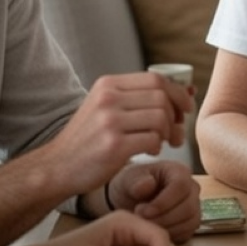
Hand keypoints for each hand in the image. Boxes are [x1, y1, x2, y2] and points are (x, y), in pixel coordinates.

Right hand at [41, 73, 195, 194]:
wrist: (57, 166)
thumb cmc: (88, 138)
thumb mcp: (106, 107)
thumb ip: (140, 98)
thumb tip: (189, 89)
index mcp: (108, 84)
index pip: (156, 79)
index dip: (178, 94)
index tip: (185, 109)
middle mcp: (108, 98)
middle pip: (162, 97)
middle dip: (176, 115)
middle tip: (176, 132)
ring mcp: (110, 121)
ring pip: (160, 117)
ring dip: (168, 132)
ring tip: (163, 142)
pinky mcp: (114, 145)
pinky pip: (153, 139)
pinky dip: (158, 146)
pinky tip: (149, 151)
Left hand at [108, 160, 200, 242]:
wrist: (131, 201)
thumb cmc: (131, 186)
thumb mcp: (127, 179)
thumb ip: (135, 181)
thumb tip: (148, 184)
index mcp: (179, 171)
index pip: (181, 186)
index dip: (163, 202)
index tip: (141, 211)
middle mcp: (192, 188)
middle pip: (188, 207)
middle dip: (162, 218)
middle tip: (140, 221)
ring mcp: (194, 206)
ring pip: (189, 222)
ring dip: (165, 228)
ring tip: (145, 225)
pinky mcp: (192, 223)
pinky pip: (187, 233)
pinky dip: (170, 235)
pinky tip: (154, 231)